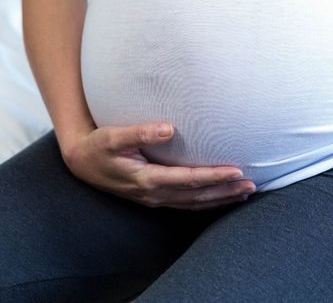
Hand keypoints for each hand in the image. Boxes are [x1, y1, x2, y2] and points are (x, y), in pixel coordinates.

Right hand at [61, 122, 255, 210]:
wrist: (81, 163)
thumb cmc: (98, 146)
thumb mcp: (113, 136)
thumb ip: (140, 133)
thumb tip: (167, 128)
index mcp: (146, 180)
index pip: (188, 180)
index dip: (213, 176)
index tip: (236, 170)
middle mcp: (153, 194)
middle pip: (197, 196)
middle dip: (225, 191)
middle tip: (251, 184)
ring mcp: (154, 199)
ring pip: (194, 204)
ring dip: (220, 199)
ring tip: (245, 193)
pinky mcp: (154, 198)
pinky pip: (186, 204)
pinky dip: (207, 202)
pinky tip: (221, 197)